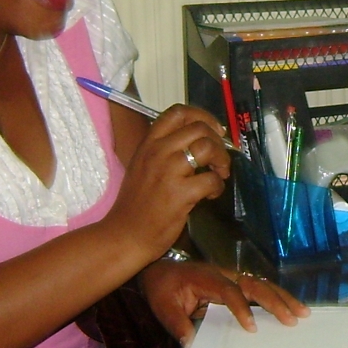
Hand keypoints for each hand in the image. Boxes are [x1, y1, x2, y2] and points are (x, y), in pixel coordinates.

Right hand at [103, 105, 231, 258]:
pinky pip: (212, 179)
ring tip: (219, 174)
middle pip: (199, 128)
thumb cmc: (135, 204)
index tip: (214, 130)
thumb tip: (198, 142)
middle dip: (218, 141)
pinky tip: (210, 194)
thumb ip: (165, 151)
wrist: (125, 235)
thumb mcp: (143, 166)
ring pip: (208, 147)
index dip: (203, 116)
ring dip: (222, 160)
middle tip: (219, 158)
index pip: (178, 112)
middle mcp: (158, 152)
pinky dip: (218, 186)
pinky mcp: (181, 194)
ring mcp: (169, 172)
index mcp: (148, 143)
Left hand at [139, 260, 308, 342]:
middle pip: (254, 284)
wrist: (160, 271)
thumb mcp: (163, 307)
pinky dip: (277, 298)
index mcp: (206, 279)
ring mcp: (232, 278)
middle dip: (274, 301)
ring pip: (262, 284)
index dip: (241, 307)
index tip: (251, 327)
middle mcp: (224, 275)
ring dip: (282, 298)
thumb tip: (191, 344)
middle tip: (292, 318)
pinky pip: (259, 289)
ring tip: (303, 312)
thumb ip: (177, 324)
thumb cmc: (163, 289)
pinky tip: (292, 309)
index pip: (228, 291)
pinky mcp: (236, 284)